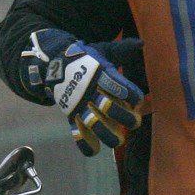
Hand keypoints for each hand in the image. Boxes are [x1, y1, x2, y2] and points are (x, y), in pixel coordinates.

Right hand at [19, 29, 146, 155]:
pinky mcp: (70, 114)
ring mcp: (78, 104)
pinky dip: (83, 144)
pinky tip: (93, 151)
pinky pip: (75, 132)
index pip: (116, 84)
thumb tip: (142, 43)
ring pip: (93, 123)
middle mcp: (89, 90)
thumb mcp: (103, 50)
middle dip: (124, 117)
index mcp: (99, 73)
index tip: (138, 99)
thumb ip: (122, 49)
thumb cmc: (85, 58)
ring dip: (107, 135)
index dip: (130, 93)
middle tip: (136, 122)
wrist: (53, 63)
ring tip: (119, 140)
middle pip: (108, 107)